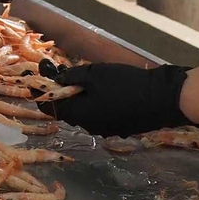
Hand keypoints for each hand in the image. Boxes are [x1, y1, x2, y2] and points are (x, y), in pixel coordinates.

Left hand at [41, 60, 191, 138]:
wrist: (165, 98)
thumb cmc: (126, 84)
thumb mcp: (94, 74)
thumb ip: (71, 77)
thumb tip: (54, 79)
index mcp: (80, 116)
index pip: (50, 108)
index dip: (40, 93)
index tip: (34, 79)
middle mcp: (91, 127)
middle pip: (67, 110)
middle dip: (60, 92)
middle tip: (57, 71)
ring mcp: (107, 129)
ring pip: (84, 112)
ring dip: (77, 96)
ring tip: (78, 76)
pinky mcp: (121, 126)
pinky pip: (99, 113)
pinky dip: (93, 101)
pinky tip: (100, 87)